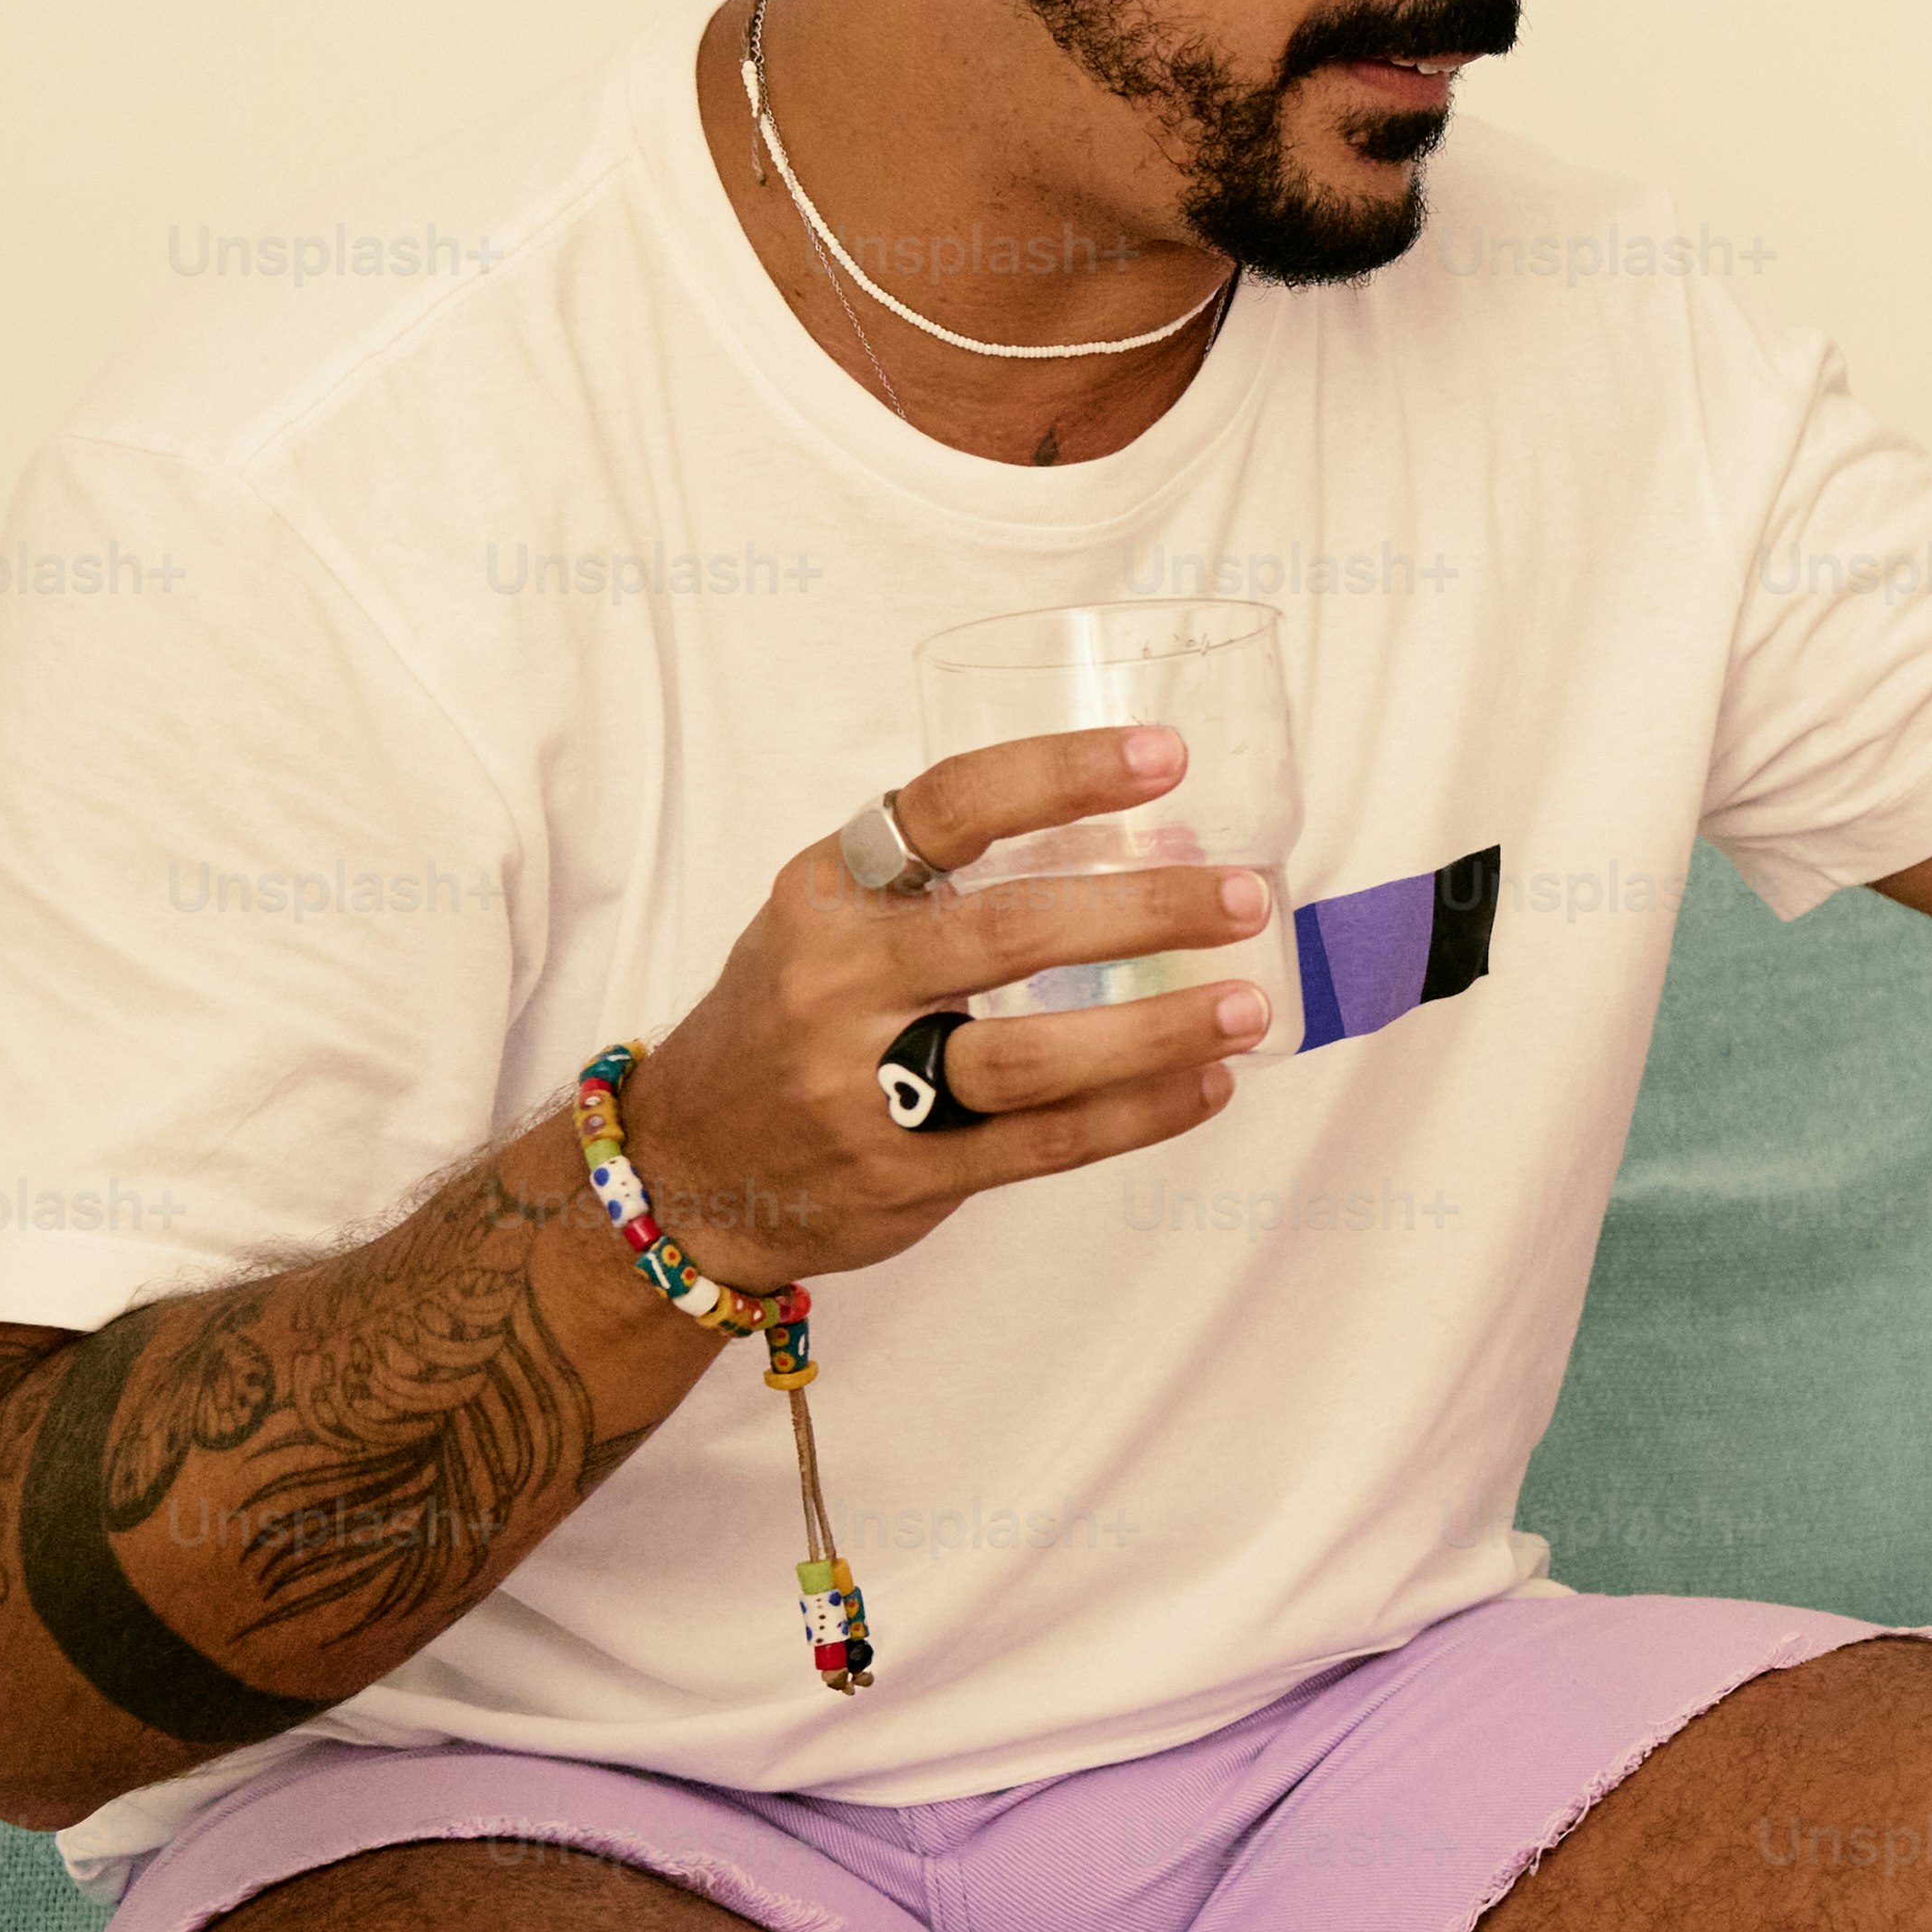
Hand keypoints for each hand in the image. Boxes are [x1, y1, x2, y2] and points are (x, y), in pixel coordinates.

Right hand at [612, 726, 1267, 1296]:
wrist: (683, 1168)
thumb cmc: (791, 1015)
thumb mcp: (831, 920)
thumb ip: (949, 882)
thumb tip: (1146, 841)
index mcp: (828, 892)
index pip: (949, 807)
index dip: (1061, 774)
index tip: (1165, 756)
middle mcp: (839, 981)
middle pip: (1011, 932)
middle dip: (1144, 909)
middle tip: (1241, 896)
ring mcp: (863, 1087)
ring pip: (1032, 1056)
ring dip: (1155, 1030)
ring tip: (1247, 1005)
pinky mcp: (900, 1175)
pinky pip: (1042, 1144)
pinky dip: (1137, 1115)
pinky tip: (1206, 1084)